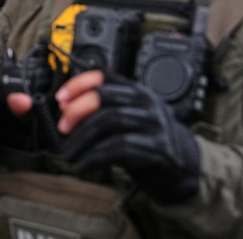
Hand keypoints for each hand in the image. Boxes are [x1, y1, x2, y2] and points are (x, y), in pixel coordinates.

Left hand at [60, 73, 200, 202]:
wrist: (183, 166)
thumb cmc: (147, 140)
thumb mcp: (127, 119)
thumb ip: (102, 110)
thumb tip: (65, 108)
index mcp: (136, 91)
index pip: (104, 76)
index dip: (78, 84)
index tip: (60, 98)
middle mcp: (147, 103)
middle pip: (103, 98)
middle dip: (76, 112)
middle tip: (62, 129)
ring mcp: (154, 125)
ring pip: (109, 122)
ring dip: (82, 139)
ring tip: (69, 153)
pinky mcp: (158, 149)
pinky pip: (119, 148)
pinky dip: (95, 157)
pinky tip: (84, 165)